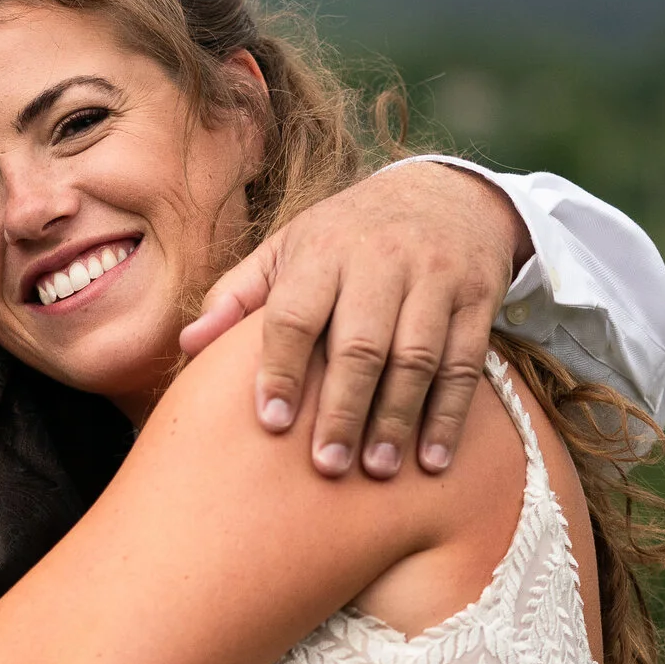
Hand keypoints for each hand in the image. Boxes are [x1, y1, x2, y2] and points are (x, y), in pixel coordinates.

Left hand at [180, 161, 526, 478]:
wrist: (445, 193)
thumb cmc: (346, 235)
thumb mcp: (289, 248)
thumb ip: (238, 296)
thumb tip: (186, 345)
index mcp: (322, 251)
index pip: (296, 314)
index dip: (282, 369)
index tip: (272, 422)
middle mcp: (380, 260)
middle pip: (360, 343)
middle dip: (343, 408)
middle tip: (328, 467)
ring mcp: (434, 278)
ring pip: (416, 356)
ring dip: (398, 418)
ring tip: (378, 470)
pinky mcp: (478, 297)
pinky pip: (464, 362)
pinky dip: (449, 413)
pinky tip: (432, 459)